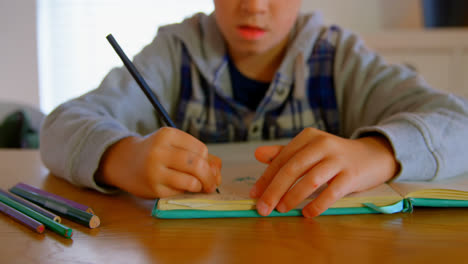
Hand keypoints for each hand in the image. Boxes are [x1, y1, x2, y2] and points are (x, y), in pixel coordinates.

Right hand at [96, 127, 221, 197]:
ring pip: (191, 181)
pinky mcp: (154, 189)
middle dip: (210, 177)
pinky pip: (180, 192)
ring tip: (201, 187)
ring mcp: (155, 171)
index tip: (206, 166)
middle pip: (198, 165)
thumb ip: (199, 155)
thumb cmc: (157, 152)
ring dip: (201, 186)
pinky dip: (187, 192)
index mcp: (167, 135)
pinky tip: (184, 189)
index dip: (208, 160)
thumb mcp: (174, 145)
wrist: (124, 162)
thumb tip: (218, 172)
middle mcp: (160, 151)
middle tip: (213, 184)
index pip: (200, 149)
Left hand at [250, 128, 398, 217]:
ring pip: (310, 180)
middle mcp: (322, 144)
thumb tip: (257, 154)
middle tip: (263, 208)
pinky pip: (331, 192)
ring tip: (282, 209)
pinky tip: (307, 213)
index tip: (255, 194)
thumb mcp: (309, 150)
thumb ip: (283, 153)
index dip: (266, 177)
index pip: (282, 158)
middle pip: (293, 169)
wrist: (372, 156)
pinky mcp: (352, 175)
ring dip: (293, 197)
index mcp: (308, 137)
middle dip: (274, 190)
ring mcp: (338, 159)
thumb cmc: (333, 156)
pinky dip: (317, 205)